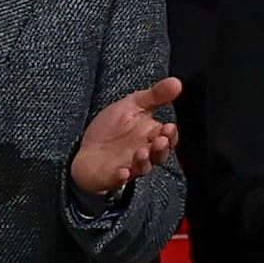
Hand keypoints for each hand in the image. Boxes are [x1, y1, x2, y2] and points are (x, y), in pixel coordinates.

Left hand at [70, 75, 183, 198]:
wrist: (86, 149)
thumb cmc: (111, 128)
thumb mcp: (132, 105)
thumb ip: (155, 95)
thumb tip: (177, 82)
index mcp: (151, 135)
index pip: (168, 137)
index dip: (171, 134)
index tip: (169, 127)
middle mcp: (144, 152)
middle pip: (159, 154)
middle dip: (161, 148)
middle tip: (160, 141)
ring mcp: (130, 166)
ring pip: (143, 167)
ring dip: (144, 161)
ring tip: (141, 152)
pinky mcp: (114, 176)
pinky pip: (120, 179)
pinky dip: (122, 176)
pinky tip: (122, 172)